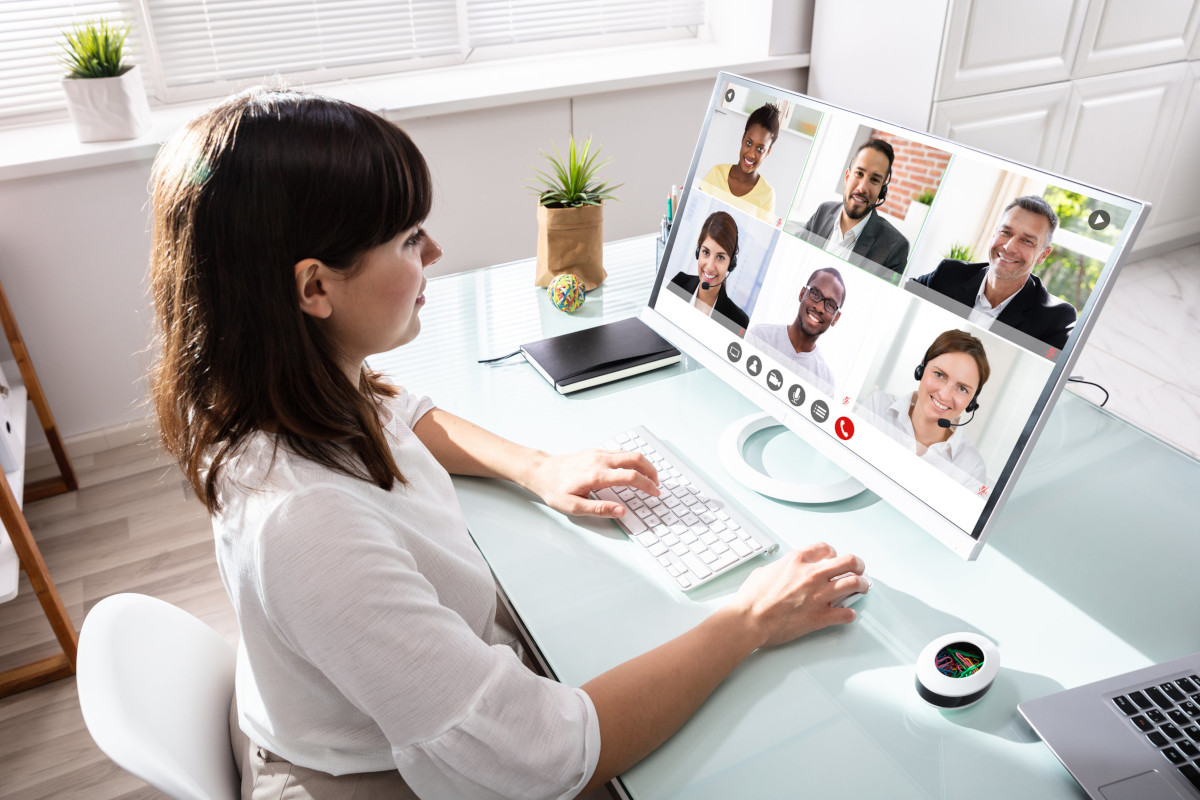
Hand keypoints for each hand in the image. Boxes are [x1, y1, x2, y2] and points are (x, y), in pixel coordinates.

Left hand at [524, 448, 658, 517]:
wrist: (540, 471)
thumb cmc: (554, 489)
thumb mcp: (574, 507)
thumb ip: (599, 509)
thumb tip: (621, 511)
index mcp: (597, 475)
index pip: (631, 477)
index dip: (648, 485)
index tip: (656, 493)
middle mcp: (600, 460)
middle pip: (636, 459)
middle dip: (651, 471)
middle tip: (657, 484)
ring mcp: (598, 453)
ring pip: (630, 453)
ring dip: (643, 464)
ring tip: (649, 478)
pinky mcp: (596, 451)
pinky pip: (620, 452)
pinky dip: (633, 460)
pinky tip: (633, 470)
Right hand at [732, 542, 866, 647]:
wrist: (749, 620)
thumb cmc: (752, 599)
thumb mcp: (764, 571)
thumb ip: (779, 568)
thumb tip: (782, 571)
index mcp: (797, 560)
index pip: (826, 548)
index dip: (833, 553)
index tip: (834, 558)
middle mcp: (812, 574)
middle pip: (849, 561)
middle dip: (857, 565)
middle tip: (859, 569)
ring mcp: (819, 595)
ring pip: (854, 583)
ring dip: (862, 585)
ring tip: (862, 587)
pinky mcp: (820, 616)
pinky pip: (846, 613)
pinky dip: (850, 613)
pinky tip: (848, 613)